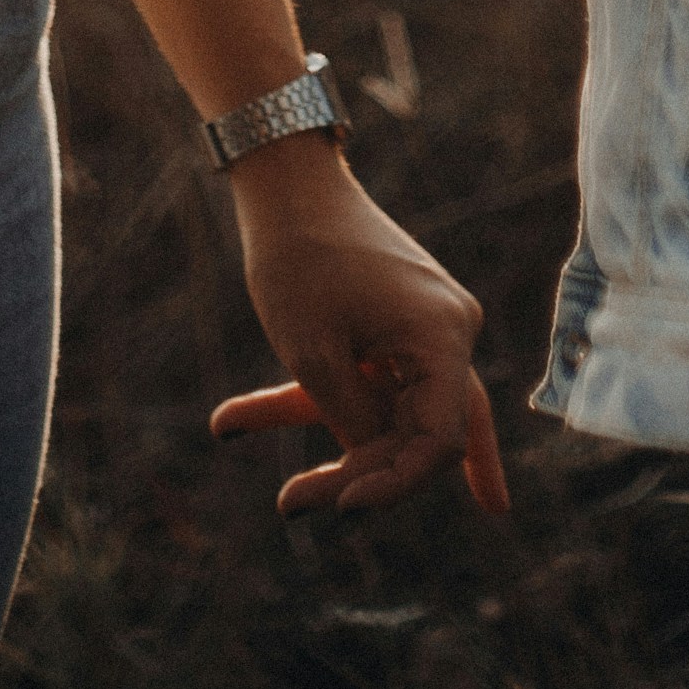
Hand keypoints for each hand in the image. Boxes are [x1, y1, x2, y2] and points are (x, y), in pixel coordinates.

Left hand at [207, 145, 511, 519]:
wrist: (287, 180)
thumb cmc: (301, 260)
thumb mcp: (315, 357)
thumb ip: (352, 425)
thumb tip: (369, 477)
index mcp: (444, 337)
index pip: (442, 440)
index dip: (396, 485)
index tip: (341, 508)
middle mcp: (448, 333)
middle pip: (418, 434)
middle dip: (360, 473)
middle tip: (291, 501)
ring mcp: (422, 329)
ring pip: (391, 415)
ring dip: (335, 449)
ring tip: (289, 501)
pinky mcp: (390, 326)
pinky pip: (363, 385)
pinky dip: (314, 407)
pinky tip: (240, 425)